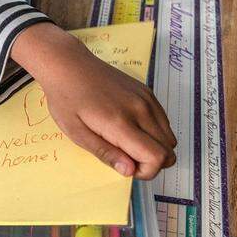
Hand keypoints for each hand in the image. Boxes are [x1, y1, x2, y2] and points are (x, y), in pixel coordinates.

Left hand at [11, 23, 175, 179]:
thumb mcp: (76, 133)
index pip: (157, 157)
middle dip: (151, 163)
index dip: (146, 172)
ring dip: (154, 148)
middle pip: (169, 150)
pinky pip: (164, 121)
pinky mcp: (147, 92)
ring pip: (169, 137)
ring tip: (127, 143)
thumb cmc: (66, 100)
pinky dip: (154, 132)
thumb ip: (105, 153)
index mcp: (121, 123)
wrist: (69, 65)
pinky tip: (131, 127)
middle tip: (125, 156)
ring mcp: (147, 99)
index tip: (126, 167)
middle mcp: (140, 110)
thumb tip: (130, 171)